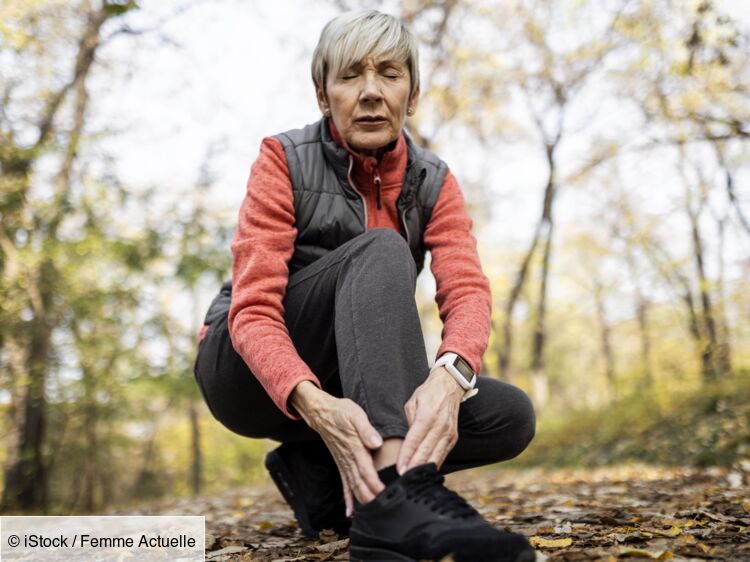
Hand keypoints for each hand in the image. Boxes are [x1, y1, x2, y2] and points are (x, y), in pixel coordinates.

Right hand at [290, 382, 384, 516]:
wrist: (322, 413)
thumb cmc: (342, 412)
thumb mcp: (356, 415)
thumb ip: (367, 430)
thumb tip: (377, 443)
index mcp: (355, 448)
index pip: (366, 471)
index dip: (375, 485)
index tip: (385, 495)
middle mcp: (348, 459)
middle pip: (360, 484)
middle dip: (371, 498)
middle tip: (384, 510)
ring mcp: (343, 463)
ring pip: (353, 487)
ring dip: (362, 501)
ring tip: (372, 515)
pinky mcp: (341, 464)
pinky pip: (344, 484)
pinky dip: (348, 499)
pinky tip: (350, 513)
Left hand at [396, 367, 463, 473]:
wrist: (450, 385)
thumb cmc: (427, 393)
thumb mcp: (412, 402)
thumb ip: (409, 422)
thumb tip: (406, 442)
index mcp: (428, 415)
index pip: (415, 440)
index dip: (406, 456)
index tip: (399, 469)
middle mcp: (441, 426)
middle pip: (426, 452)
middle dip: (414, 467)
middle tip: (403, 480)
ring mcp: (449, 433)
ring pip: (436, 457)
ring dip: (424, 469)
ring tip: (412, 481)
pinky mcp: (453, 438)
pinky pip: (442, 455)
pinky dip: (433, 465)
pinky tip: (424, 474)